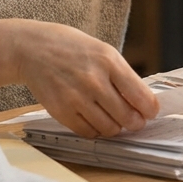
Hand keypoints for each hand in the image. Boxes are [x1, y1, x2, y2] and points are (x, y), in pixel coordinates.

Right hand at [11, 22, 159, 136]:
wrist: (32, 49)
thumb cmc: (71, 48)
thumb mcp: (103, 51)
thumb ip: (123, 76)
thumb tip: (143, 104)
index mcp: (109, 61)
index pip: (142, 97)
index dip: (150, 110)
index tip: (150, 112)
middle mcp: (94, 80)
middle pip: (128, 117)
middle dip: (134, 122)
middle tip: (133, 120)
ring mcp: (76, 97)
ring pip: (109, 129)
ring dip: (114, 127)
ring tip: (110, 117)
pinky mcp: (61, 111)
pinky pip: (88, 132)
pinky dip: (94, 129)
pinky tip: (93, 118)